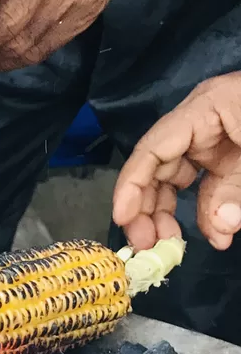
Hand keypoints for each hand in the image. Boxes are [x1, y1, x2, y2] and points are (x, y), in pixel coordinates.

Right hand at [113, 74, 240, 251]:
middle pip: (159, 165)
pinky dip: (204, 214)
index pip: (155, 146)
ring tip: (173, 246)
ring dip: (172, 215)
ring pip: (177, 181)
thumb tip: (217, 230)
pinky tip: (213, 236)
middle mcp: (204, 122)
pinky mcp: (231, 158)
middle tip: (148, 244)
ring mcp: (218, 140)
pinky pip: (205, 188)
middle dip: (149, 206)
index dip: (133, 183)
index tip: (123, 220)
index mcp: (209, 107)